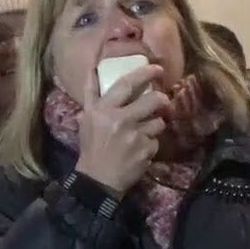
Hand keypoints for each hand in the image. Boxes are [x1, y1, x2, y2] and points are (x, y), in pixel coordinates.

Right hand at [73, 63, 170, 195]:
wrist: (98, 179)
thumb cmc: (92, 146)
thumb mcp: (86, 118)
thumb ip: (91, 94)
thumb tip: (93, 69)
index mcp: (103, 110)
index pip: (127, 84)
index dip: (145, 73)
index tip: (158, 69)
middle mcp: (120, 120)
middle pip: (152, 100)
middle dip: (162, 99)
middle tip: (163, 100)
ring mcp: (135, 136)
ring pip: (159, 122)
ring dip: (156, 125)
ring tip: (146, 130)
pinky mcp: (146, 150)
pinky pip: (156, 141)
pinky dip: (151, 144)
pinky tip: (141, 149)